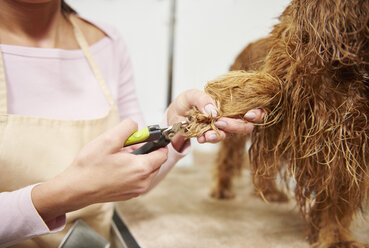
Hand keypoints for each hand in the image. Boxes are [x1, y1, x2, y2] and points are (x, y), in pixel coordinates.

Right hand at [31, 119, 167, 222]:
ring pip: (148, 170)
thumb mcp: (109, 139)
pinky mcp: (130, 195)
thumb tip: (136, 126)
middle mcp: (143, 182)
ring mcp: (137, 190)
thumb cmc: (90, 166)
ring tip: (120, 157)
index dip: (157, 142)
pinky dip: (133, 171)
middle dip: (146, 151)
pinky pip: (139, 179)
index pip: (163, 153)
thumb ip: (127, 127)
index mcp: (142, 168)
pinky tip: (117, 167)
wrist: (75, 189)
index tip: (147, 137)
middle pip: (156, 162)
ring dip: (139, 161)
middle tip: (127, 146)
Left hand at [167, 89, 263, 145]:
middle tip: (221, 122)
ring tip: (208, 133)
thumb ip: (202, 99)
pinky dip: (208, 139)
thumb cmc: (186, 102)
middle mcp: (230, 115)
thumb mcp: (191, 95)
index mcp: (231, 101)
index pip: (253, 107)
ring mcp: (221, 127)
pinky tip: (201, 137)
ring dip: (220, 134)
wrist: (173, 116)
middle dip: (236, 126)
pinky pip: (215, 139)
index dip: (257, 113)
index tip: (249, 115)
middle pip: (245, 125)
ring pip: (230, 134)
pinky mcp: (211, 136)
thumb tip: (214, 111)